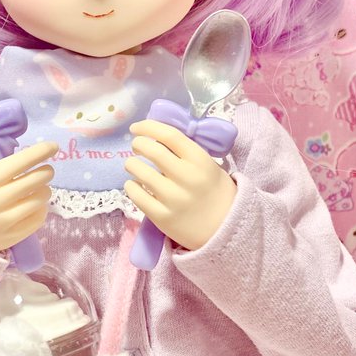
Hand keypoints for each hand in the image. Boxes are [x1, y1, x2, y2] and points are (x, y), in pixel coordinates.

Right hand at [0, 140, 56, 253]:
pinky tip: (36, 206)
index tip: (52, 146)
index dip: (41, 151)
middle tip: (46, 170)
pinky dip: (41, 210)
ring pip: (40, 200)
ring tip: (40, 188)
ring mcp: (5, 220)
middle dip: (46, 171)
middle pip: (36, 180)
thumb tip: (7, 156)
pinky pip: (36, 221)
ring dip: (44, 191)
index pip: (22, 161)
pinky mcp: (9, 237)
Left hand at [124, 120, 235, 251]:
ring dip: (131, 164)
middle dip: (138, 144)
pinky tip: (134, 184)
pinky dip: (131, 186)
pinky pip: (137, 196)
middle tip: (136, 146)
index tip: (137, 128)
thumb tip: (156, 136)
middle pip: (153, 151)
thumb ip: (186, 152)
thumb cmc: (215, 192)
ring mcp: (174, 199)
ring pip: (140, 172)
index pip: (169, 135)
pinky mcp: (162, 217)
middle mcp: (187, 177)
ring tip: (133, 165)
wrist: (224, 228)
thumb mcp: (209, 166)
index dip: (149, 127)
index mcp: (200, 160)